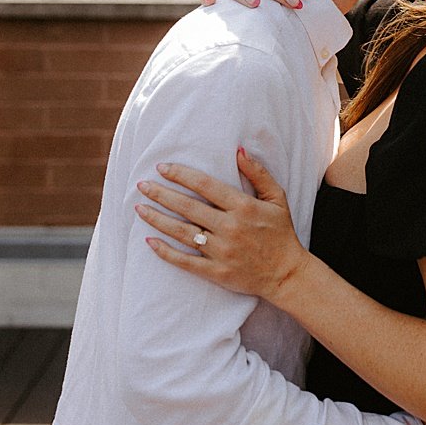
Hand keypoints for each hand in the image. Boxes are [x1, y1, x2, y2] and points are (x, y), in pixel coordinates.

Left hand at [137, 151, 304, 301]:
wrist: (286, 274)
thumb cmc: (281, 232)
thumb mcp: (277, 198)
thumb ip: (258, 173)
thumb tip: (239, 150)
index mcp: (243, 207)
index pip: (205, 185)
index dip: (181, 175)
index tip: (162, 168)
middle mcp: (229, 228)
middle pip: (187, 207)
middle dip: (161, 194)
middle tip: (142, 185)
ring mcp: (221, 252)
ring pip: (181, 232)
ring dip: (157, 219)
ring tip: (139, 208)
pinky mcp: (216, 272)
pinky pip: (185, 261)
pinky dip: (165, 252)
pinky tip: (149, 241)